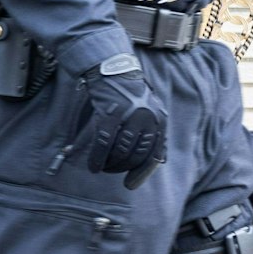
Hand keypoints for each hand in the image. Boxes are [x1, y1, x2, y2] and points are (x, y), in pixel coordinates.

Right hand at [79, 57, 165, 186]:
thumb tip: (159, 161)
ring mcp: (129, 117)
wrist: (112, 69)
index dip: (142, 172)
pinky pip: (103, 143)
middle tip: (110, 171)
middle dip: (121, 167)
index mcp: (159, 120)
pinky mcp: (109, 114)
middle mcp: (147, 119)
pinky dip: (97, 157)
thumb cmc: (129, 92)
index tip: (130, 184)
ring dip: (109, 164)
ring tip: (102, 168)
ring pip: (119, 151)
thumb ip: (154, 132)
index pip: (154, 155)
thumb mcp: (149, 110)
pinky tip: (92, 165)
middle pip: (135, 154)